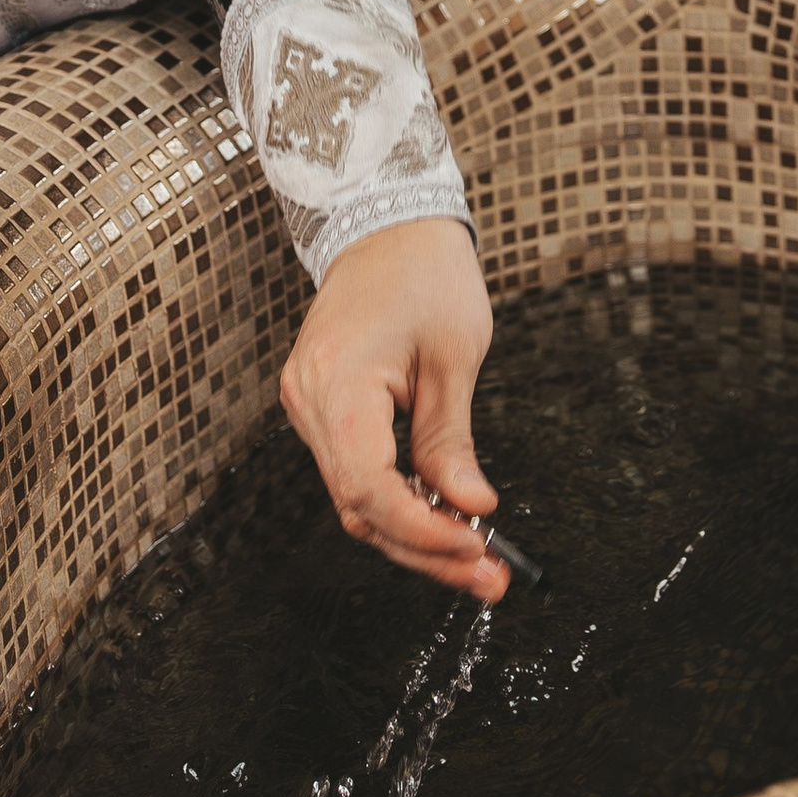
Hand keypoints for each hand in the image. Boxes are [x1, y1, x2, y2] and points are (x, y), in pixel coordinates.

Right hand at [279, 216, 505, 600]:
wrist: (387, 220)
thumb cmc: (424, 271)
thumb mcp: (454, 357)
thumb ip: (452, 442)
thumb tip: (469, 509)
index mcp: (336, 384)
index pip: (369, 489)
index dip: (422, 530)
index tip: (475, 547)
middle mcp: (308, 400)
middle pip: (359, 507)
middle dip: (425, 549)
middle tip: (489, 576)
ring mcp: (308, 404)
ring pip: (355, 498)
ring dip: (414, 533)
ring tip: (475, 558)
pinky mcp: (322, 406)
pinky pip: (355, 471)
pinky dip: (397, 501)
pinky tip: (441, 516)